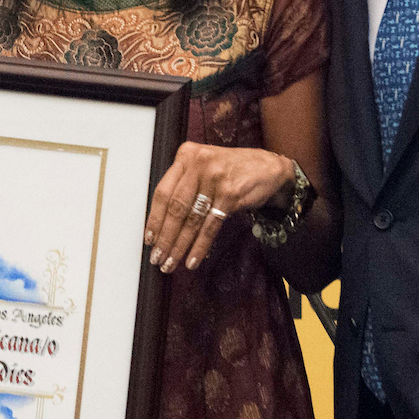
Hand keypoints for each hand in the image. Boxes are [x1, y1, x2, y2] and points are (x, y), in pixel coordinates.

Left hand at [144, 143, 295, 273]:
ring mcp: (215, 178)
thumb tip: (161, 221)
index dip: (154, 219)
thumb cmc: (233, 169)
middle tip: (158, 257)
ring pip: (192, 220)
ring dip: (180, 246)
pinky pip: (210, 226)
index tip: (149, 239)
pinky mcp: (230, 194)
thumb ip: (184, 184)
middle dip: (165, 238)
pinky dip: (200, 246)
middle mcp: (199, 164)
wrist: (269, 167)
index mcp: (186, 155)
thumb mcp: (204, 167)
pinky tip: (193, 259)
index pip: (163, 192)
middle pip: (175, 208)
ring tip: (171, 263)